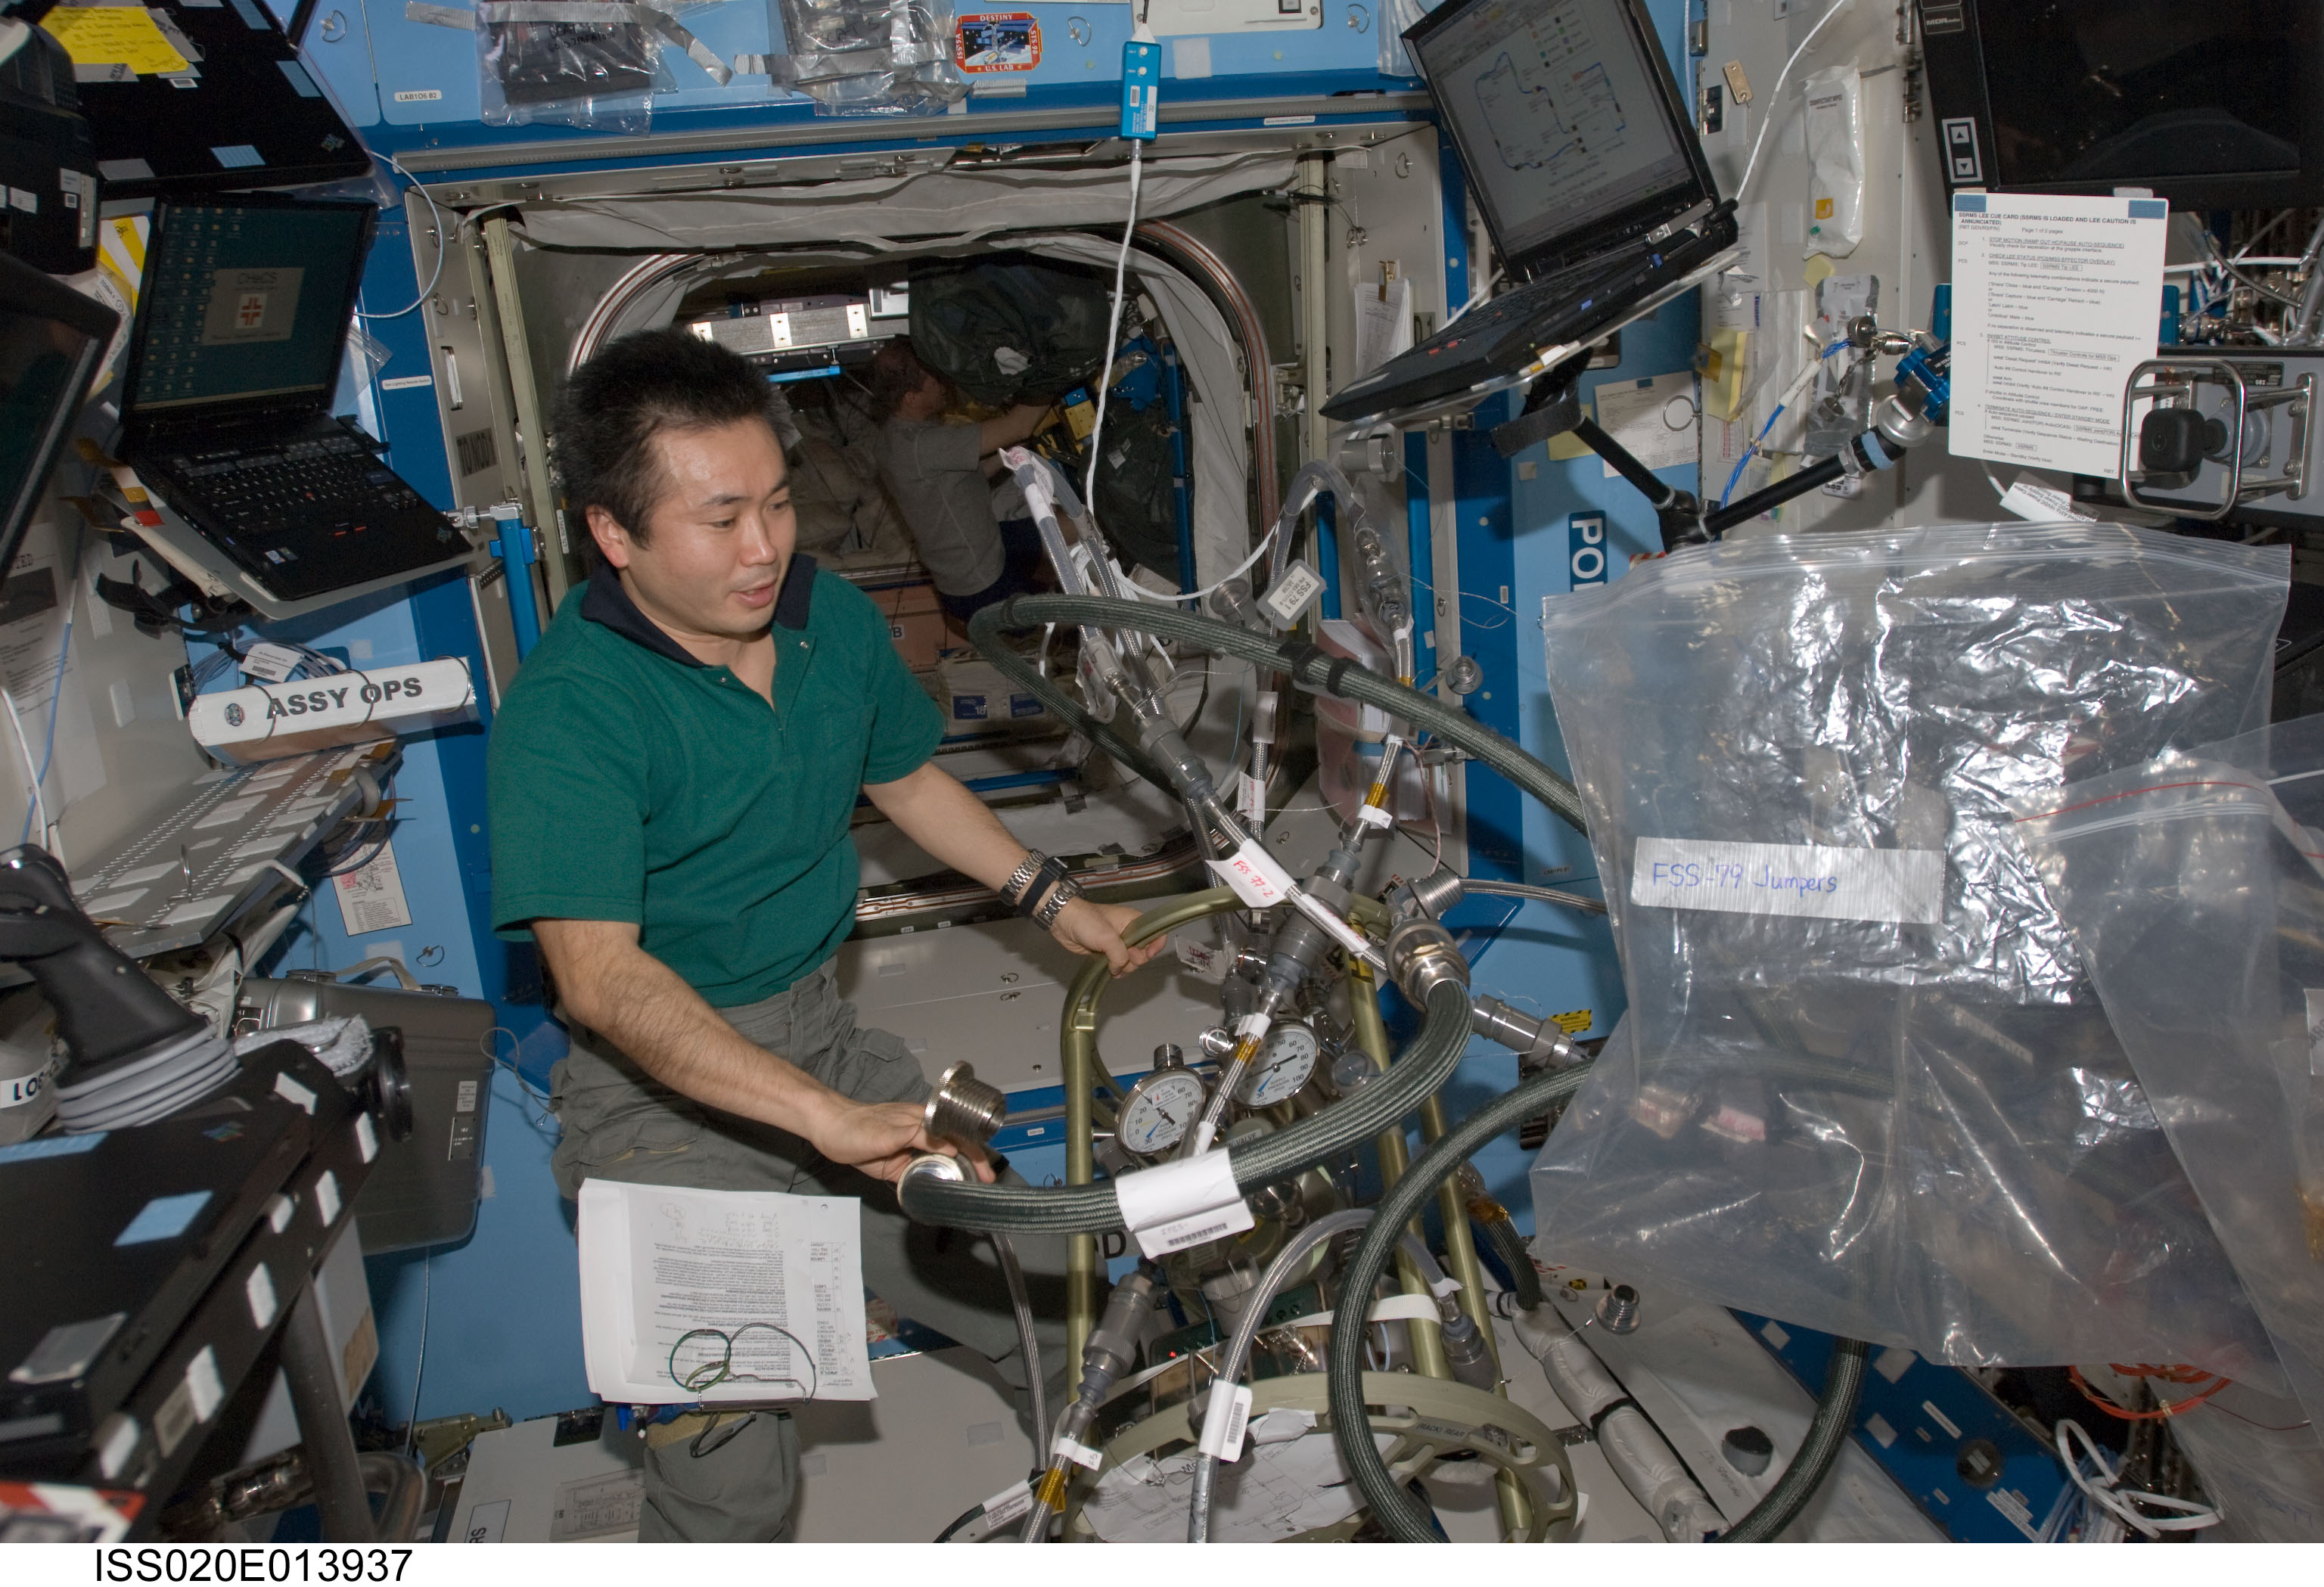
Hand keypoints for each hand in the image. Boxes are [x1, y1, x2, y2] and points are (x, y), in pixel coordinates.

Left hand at [808, 1097, 995, 1185]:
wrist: (827, 1130)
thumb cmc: (856, 1126)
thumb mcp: (889, 1130)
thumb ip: (919, 1136)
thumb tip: (949, 1146)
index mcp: (923, 1121)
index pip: (957, 1135)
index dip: (975, 1153)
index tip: (986, 1172)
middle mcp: (921, 1135)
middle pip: (953, 1150)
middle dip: (971, 1166)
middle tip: (983, 1186)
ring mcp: (910, 1151)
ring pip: (939, 1164)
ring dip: (954, 1176)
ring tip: (967, 1193)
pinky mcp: (897, 1165)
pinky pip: (920, 1176)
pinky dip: (932, 1184)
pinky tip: (939, 1195)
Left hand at [1048, 898, 1168, 976]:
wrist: (1063, 921)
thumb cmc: (1086, 922)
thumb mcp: (1107, 937)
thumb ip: (1120, 955)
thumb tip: (1119, 969)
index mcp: (1134, 921)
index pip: (1156, 934)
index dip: (1155, 946)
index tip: (1146, 955)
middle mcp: (1129, 932)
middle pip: (1144, 953)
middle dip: (1134, 960)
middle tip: (1121, 957)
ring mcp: (1118, 943)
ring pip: (1131, 961)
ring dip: (1124, 968)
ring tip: (1112, 966)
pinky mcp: (1107, 952)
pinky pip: (1119, 965)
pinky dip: (1117, 970)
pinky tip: (1110, 971)